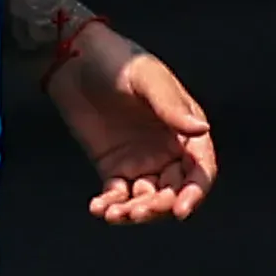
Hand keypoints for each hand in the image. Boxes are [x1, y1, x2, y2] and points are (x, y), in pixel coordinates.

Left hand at [46, 26, 216, 224]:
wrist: (74, 60)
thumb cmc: (118, 61)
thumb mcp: (147, 79)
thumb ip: (171, 106)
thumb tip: (201, 131)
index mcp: (185, 129)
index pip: (199, 169)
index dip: (194, 192)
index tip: (180, 210)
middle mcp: (169, 150)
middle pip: (174, 190)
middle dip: (160, 207)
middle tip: (138, 212)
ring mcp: (141, 161)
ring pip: (147, 198)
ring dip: (135, 212)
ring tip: (114, 214)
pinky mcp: (114, 167)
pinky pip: (118, 195)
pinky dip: (111, 206)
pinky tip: (98, 209)